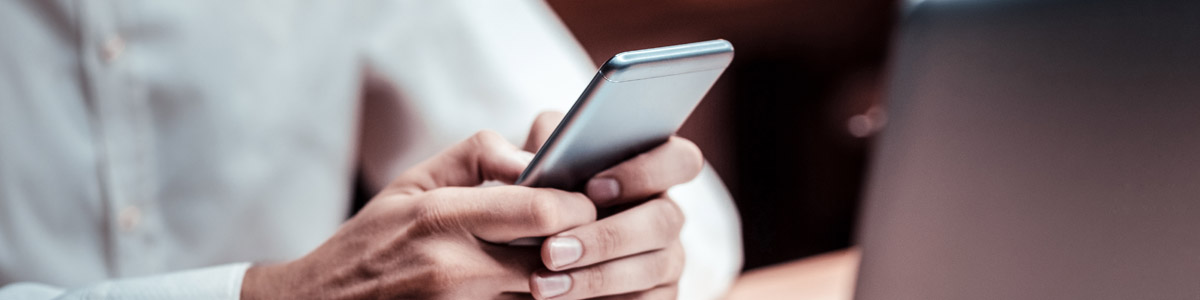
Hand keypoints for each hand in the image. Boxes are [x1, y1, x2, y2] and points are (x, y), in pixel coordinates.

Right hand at [242, 130, 597, 298]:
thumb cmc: (371, 239)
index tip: (583, 197)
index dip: (577, 204)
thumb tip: (534, 158)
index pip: (542, 213)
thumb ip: (478, 156)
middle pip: (556, 257)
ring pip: (547, 292)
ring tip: (569, 253)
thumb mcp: (414, 181)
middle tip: (588, 227)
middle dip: (581, 240)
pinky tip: (541, 281)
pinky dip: (539, 296)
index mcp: (441, 219)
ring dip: (566, 273)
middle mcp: (454, 270)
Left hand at [523, 112, 705, 299]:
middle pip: (666, 220)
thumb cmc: (540, 194)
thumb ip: (545, 140)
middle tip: (553, 249)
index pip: (681, 159)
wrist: (518, 252)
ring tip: (541, 283)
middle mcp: (665, 214)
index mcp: (650, 170)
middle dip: (608, 236)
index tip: (593, 188)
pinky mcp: (657, 296)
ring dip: (596, 276)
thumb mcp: (540, 161)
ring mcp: (667, 258)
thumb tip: (534, 161)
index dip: (647, 171)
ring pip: (653, 267)